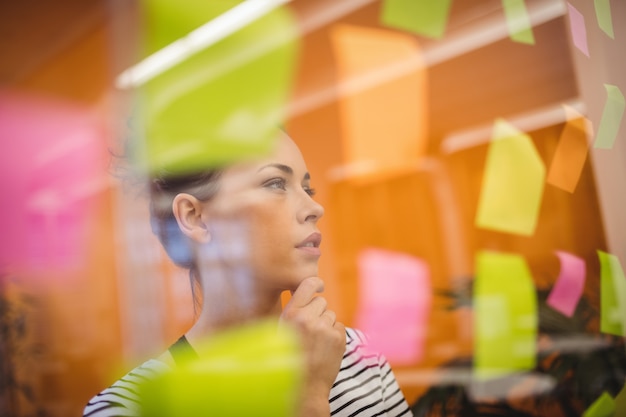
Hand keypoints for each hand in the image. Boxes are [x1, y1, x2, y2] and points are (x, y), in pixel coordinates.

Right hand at [280, 277, 345, 415]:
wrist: (303, 387)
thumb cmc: (289, 358)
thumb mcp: (282, 331)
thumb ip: (294, 312)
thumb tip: (307, 292)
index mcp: (290, 314)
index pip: (308, 283)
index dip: (316, 283)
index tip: (319, 287)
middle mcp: (307, 318)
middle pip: (322, 301)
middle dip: (318, 312)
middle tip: (311, 329)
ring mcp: (324, 328)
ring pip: (331, 314)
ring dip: (326, 324)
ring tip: (316, 342)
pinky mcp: (338, 338)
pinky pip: (339, 326)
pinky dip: (335, 335)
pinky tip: (325, 347)